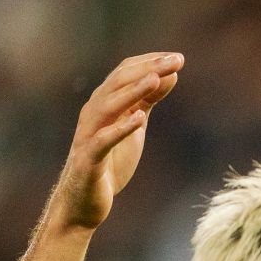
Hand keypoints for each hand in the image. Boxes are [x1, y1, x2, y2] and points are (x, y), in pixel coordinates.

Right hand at [50, 52, 182, 231]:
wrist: (82, 203)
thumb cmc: (109, 163)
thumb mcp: (134, 127)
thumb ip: (147, 102)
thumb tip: (169, 76)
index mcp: (104, 105)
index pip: (125, 73)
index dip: (150, 63)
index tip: (177, 57)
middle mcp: (93, 114)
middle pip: (118, 83)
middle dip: (147, 70)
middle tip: (175, 61)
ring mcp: (88, 135)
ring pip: (108, 106)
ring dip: (132, 91)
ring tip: (156, 79)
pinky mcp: (88, 160)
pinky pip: (103, 140)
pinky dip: (120, 128)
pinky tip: (139, 119)